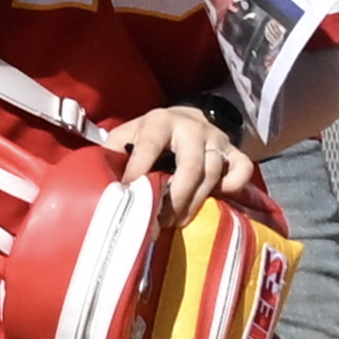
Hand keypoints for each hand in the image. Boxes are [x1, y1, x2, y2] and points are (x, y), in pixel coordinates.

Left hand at [96, 105, 251, 225]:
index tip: (129, 194)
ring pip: (212, 172)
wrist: (186, 117)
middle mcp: (191, 128)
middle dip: (175, 197)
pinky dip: (234, 185)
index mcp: (159, 122)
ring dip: (195, 201)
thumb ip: (113, 154)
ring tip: (177, 221)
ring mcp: (216, 139)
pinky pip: (242, 169)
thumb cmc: (148, 135)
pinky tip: (217, 199)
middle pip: (189, 166)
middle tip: (161, 220)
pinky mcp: (235, 150)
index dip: (139, 170)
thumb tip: (96, 183)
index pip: (149, 146)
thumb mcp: (126, 136)